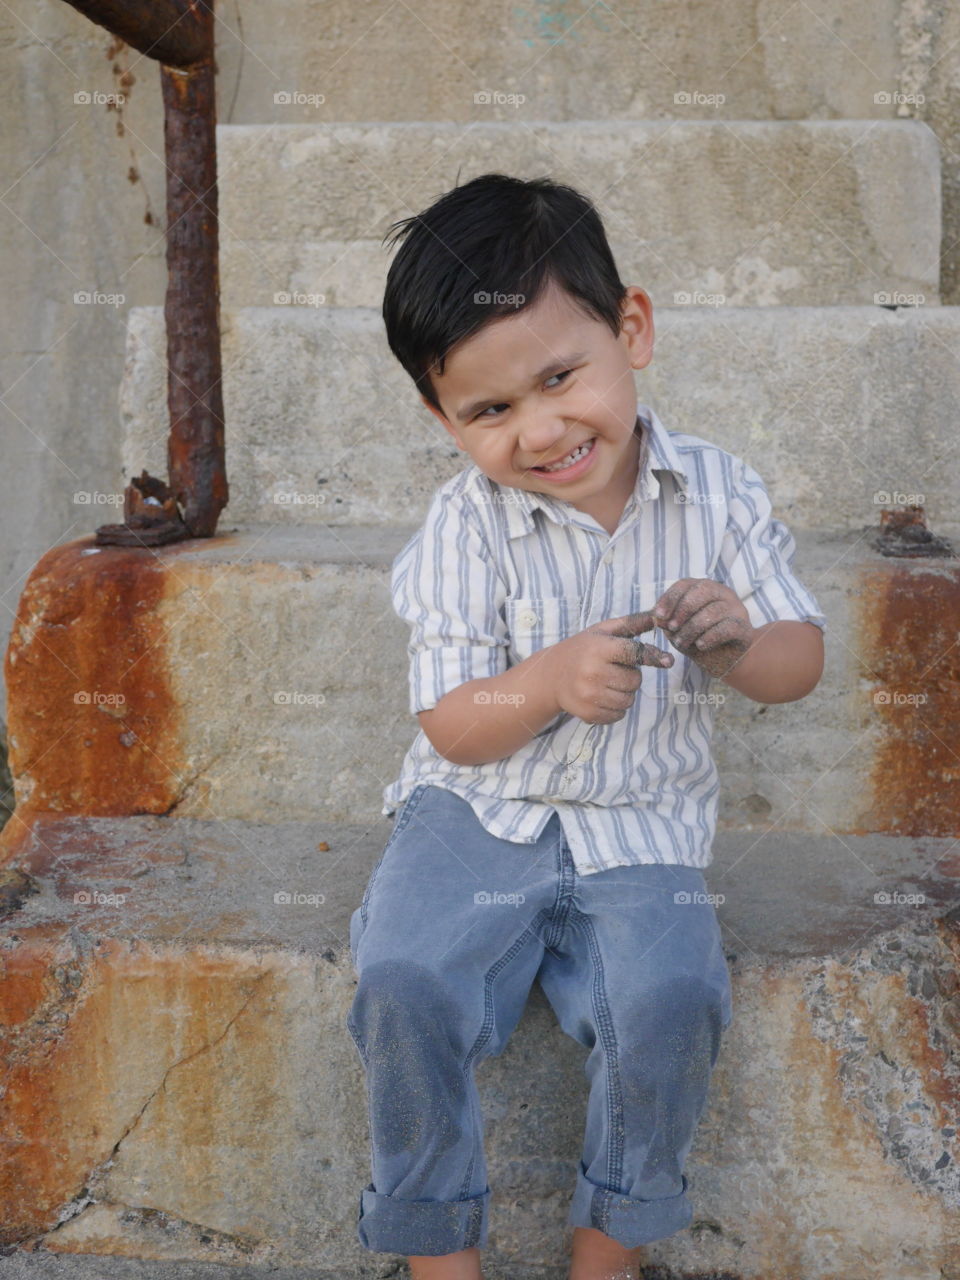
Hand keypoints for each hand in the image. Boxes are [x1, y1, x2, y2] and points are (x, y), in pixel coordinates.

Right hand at [541, 612, 673, 724]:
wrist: (551, 676)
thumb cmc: (582, 649)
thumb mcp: (602, 631)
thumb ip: (631, 624)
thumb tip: (658, 618)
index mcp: (598, 649)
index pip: (634, 653)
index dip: (652, 656)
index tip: (668, 661)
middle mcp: (592, 672)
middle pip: (635, 681)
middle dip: (631, 676)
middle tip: (614, 670)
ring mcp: (589, 695)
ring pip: (629, 700)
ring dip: (625, 693)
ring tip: (607, 683)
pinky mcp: (588, 713)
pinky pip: (618, 715)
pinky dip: (616, 708)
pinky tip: (602, 696)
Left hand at [653, 579, 753, 677]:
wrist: (723, 662)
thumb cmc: (698, 640)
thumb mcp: (678, 630)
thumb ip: (668, 622)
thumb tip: (657, 617)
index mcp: (704, 588)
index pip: (685, 584)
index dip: (670, 598)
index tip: (658, 615)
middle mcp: (723, 593)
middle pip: (702, 591)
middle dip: (683, 610)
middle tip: (671, 628)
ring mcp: (736, 609)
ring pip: (713, 611)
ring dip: (692, 629)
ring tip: (682, 643)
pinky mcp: (745, 627)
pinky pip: (727, 627)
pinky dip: (710, 637)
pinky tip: (700, 645)